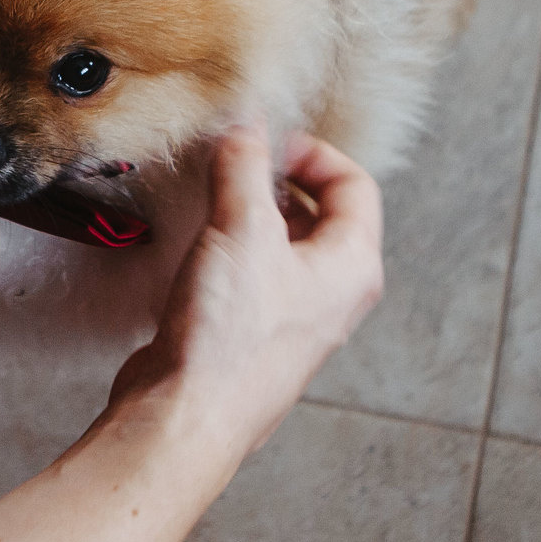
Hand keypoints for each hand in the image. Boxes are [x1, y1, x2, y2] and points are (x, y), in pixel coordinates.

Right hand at [105, 125, 383, 463]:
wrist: (186, 418)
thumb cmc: (229, 340)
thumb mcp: (241, 230)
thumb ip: (244, 166)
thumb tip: (247, 123)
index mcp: (353, 268)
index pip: (354, 185)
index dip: (312, 153)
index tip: (266, 143)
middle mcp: (334, 296)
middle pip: (322, 215)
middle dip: (278, 182)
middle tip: (236, 165)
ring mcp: (295, 321)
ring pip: (284, 247)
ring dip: (251, 215)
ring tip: (212, 199)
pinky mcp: (254, 338)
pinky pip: (254, 277)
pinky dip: (231, 251)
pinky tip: (197, 248)